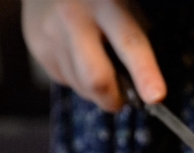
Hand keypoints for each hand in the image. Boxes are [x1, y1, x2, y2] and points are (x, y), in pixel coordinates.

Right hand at [21, 0, 165, 110]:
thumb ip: (134, 44)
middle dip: (112, 99)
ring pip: (79, 86)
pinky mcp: (37, 46)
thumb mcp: (125, 9)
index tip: (156, 97)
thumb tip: (144, 89)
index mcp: (108, 4)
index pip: (130, 43)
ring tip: (97, 66)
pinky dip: (77, 79)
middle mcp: (75, 18)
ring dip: (94, 90)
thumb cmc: (101, 0)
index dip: (145, 73)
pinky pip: (64, 79)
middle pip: (95, 78)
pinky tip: (77, 57)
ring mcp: (52, 33)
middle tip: (122, 100)